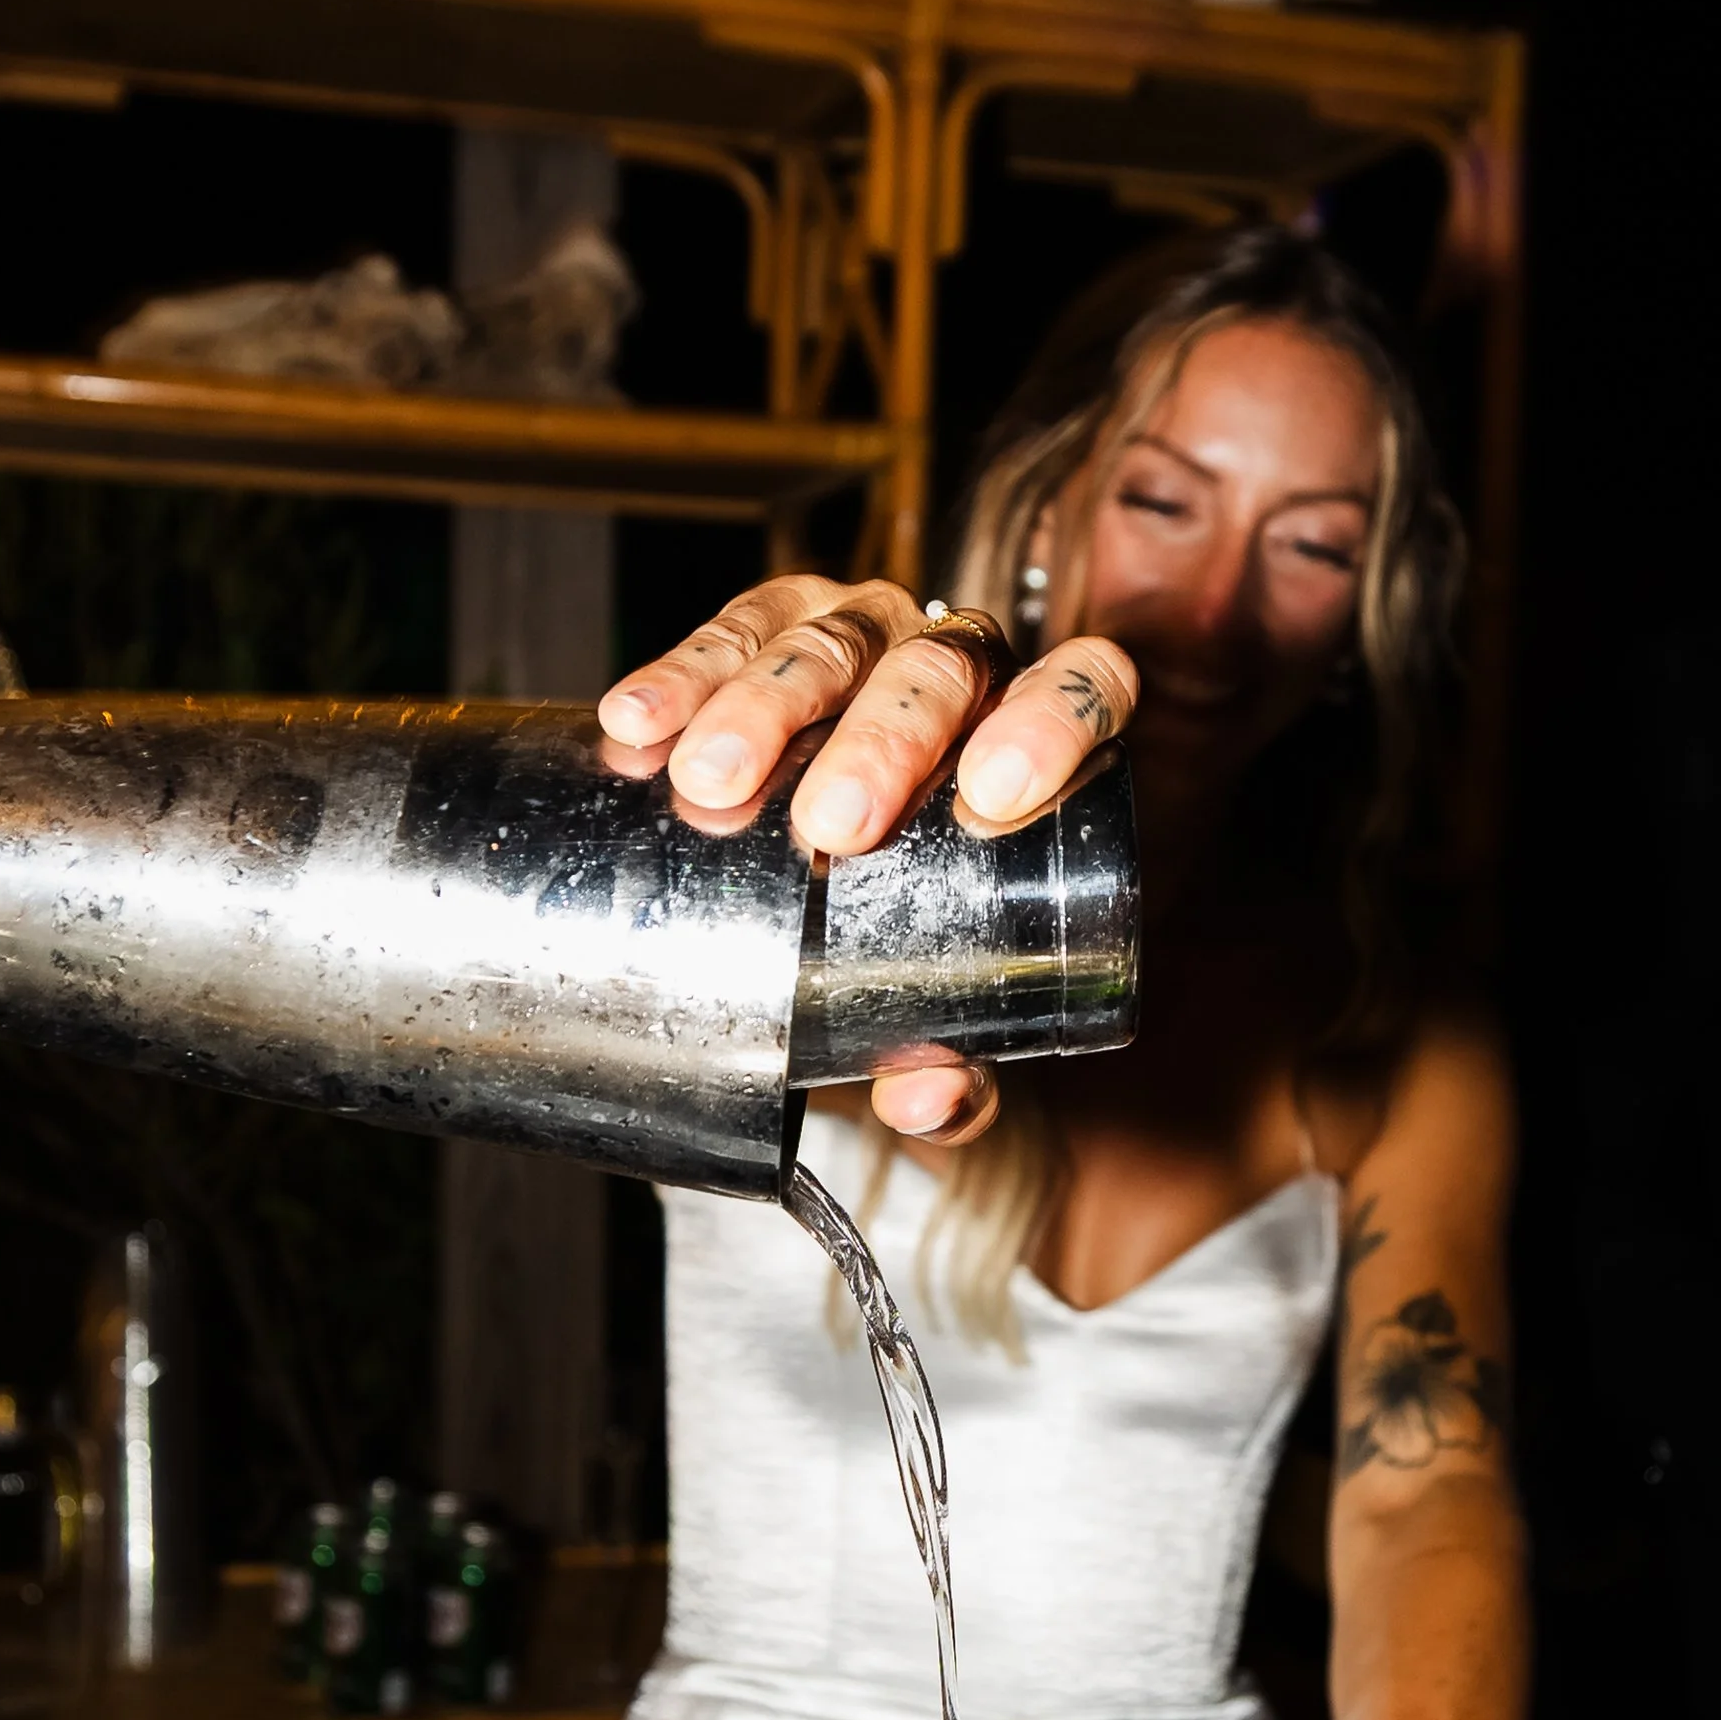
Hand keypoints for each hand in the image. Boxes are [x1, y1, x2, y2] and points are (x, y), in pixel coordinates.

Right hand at [601, 575, 1136, 1141]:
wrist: (844, 855)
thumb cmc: (925, 922)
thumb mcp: (953, 994)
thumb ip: (958, 1057)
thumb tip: (925, 1100)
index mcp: (1042, 731)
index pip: (1083, 685)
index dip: (1054, 722)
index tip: (993, 797)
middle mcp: (965, 663)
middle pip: (940, 667)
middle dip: (882, 741)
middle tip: (829, 825)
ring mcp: (872, 629)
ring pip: (832, 637)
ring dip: (766, 703)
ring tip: (708, 781)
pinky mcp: (781, 619)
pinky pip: (739, 627)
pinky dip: (686, 671)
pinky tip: (637, 721)